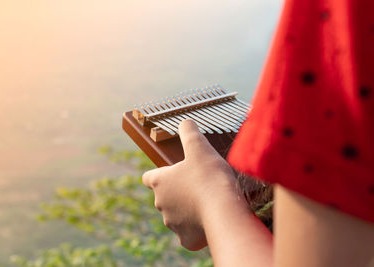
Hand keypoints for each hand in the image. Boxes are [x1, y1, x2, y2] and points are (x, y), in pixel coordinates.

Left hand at [142, 119, 238, 250]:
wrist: (224, 210)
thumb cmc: (209, 177)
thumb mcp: (199, 147)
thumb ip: (189, 132)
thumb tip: (185, 121)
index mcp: (160, 182)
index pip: (148, 177)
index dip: (158, 174)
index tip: (170, 173)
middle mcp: (160, 204)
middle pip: (164, 197)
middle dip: (178, 192)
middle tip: (198, 185)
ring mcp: (172, 223)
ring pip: (177, 215)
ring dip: (187, 210)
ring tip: (207, 202)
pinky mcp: (185, 239)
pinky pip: (188, 235)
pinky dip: (196, 229)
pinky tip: (210, 221)